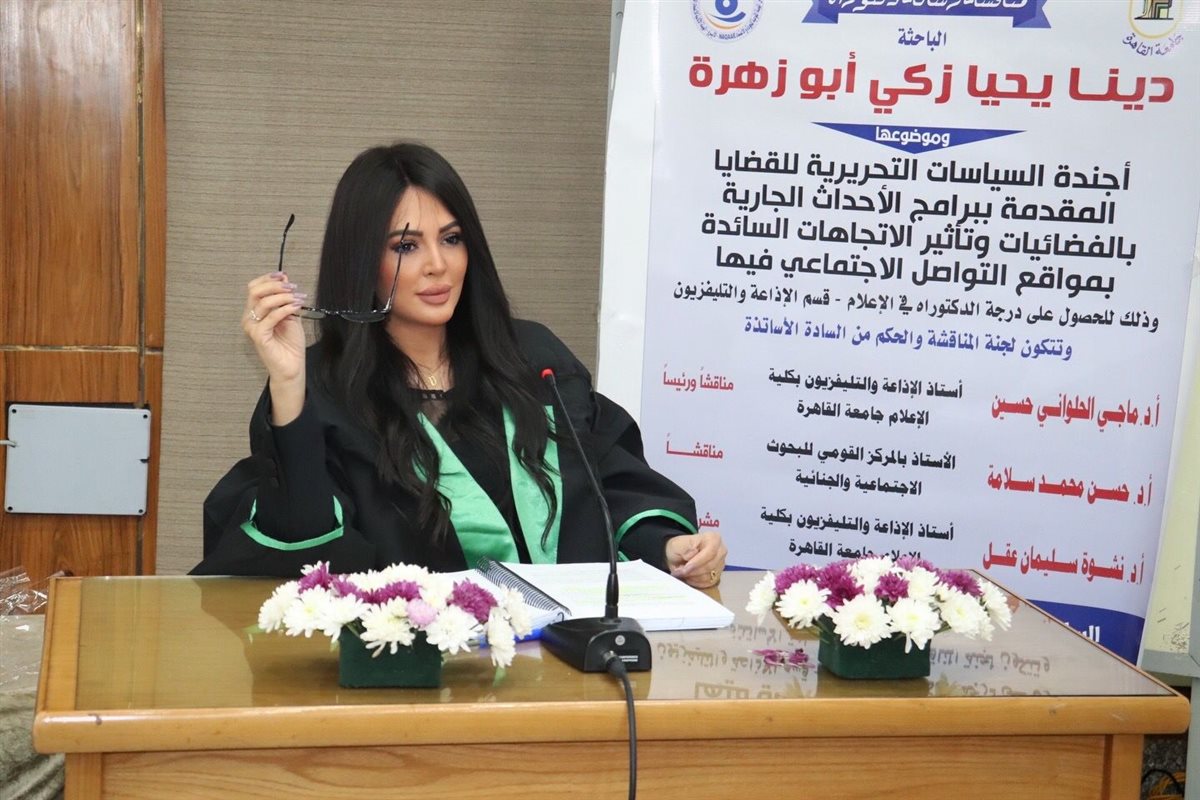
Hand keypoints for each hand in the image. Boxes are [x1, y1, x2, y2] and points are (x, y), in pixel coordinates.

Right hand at [244, 272, 307, 423]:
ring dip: (284, 297)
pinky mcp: (258, 336)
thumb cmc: (290, 344)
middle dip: (276, 286)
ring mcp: (252, 327)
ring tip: (298, 299)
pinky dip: (285, 309)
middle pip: (255, 291)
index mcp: (255, 311)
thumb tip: (285, 277)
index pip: (254, 288)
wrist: (292, 366)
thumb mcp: (290, 315)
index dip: (268, 279)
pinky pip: (271, 317)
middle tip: (293, 288)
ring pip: (264, 302)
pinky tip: (296, 307)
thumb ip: (286, 298)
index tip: (284, 276)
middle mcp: (250, 318)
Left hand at [665, 532, 727, 588]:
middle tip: (679, 572)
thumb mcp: (678, 544)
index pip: (710, 552)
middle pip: (710, 566)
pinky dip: (696, 582)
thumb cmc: (680, 547)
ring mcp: (721, 564)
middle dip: (693, 571)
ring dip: (693, 577)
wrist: (680, 554)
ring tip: (683, 573)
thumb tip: (693, 554)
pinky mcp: (717, 576)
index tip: (685, 568)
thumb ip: (686, 549)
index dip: (697, 562)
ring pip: (709, 577)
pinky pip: (707, 583)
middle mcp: (721, 551)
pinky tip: (689, 577)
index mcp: (714, 538)